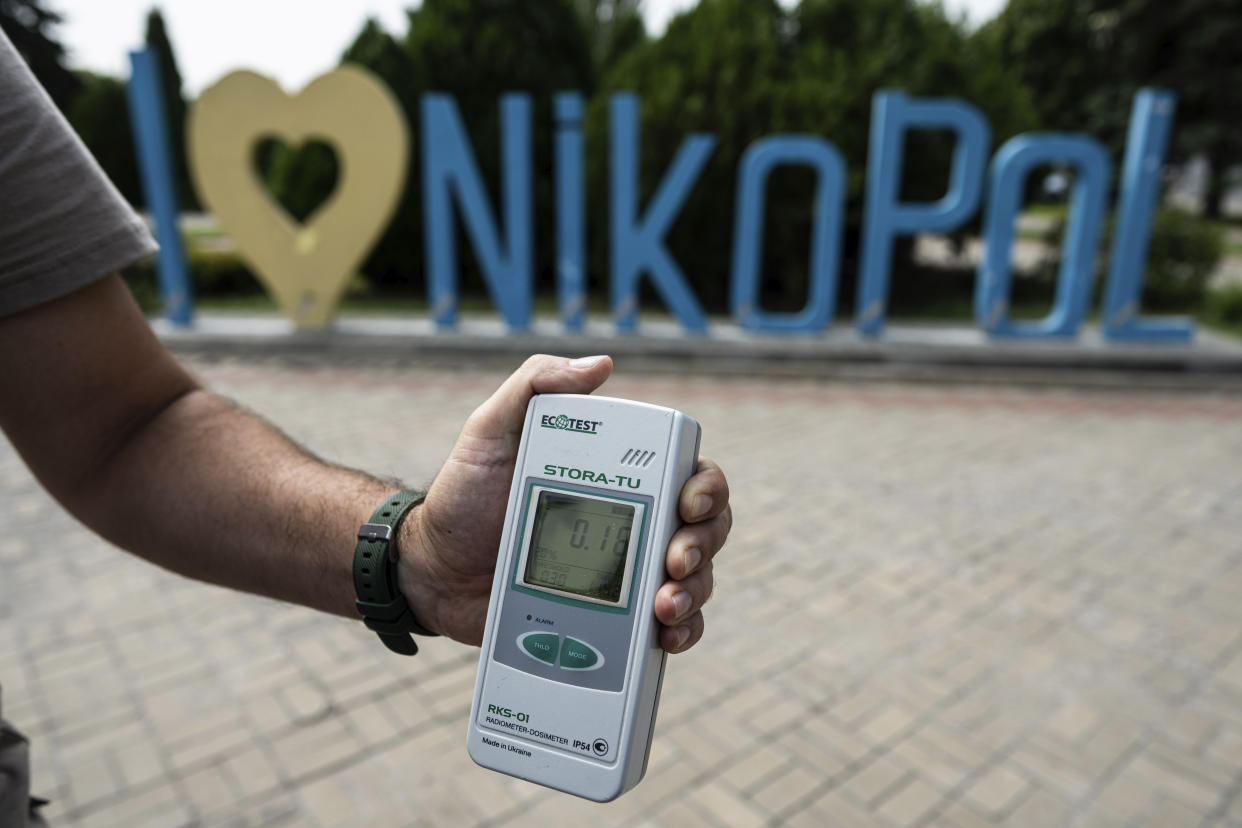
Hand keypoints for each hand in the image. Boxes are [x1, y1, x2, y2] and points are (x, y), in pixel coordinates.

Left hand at [397, 354, 730, 652]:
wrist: (432, 571)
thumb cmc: (463, 494)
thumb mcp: (491, 431)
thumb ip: (534, 386)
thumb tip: (600, 366)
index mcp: (620, 475)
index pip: (689, 472)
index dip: (707, 487)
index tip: (687, 503)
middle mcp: (635, 520)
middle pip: (706, 528)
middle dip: (703, 544)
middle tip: (672, 561)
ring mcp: (627, 573)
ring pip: (695, 580)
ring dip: (693, 592)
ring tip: (663, 605)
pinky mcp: (614, 620)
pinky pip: (667, 628)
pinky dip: (680, 633)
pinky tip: (665, 636)